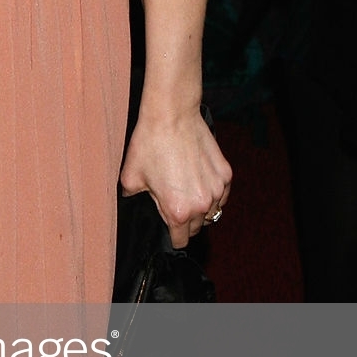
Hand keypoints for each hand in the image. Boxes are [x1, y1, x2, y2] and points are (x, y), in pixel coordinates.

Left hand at [120, 109, 232, 248]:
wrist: (172, 116)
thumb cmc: (150, 144)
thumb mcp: (130, 177)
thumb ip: (132, 198)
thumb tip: (132, 201)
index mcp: (177, 211)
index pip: (180, 241)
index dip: (172, 237)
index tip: (170, 231)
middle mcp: (201, 204)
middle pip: (197, 228)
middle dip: (186, 222)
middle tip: (174, 204)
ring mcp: (217, 189)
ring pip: (212, 212)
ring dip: (201, 209)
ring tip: (188, 193)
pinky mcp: (225, 174)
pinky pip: (222, 195)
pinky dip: (214, 193)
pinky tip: (200, 182)